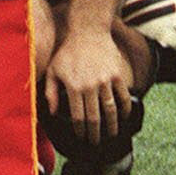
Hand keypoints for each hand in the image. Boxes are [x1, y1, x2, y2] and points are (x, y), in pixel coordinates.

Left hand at [46, 30, 133, 144]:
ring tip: (111, 135)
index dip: (81, 132)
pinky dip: (125, 109)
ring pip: (111, 111)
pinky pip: (123, 97)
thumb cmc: (68, 51)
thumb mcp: (53, 70)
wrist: (88, 31)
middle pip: (95, 118)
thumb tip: (52, 112)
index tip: (82, 138)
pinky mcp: (117, 75)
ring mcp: (106, 81)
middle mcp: (90, 86)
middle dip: (95, 135)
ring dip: (112, 126)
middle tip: (95, 144)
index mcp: (73, 87)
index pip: (78, 117)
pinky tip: (123, 117)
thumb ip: (50, 92)